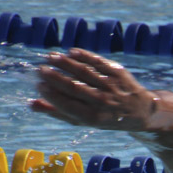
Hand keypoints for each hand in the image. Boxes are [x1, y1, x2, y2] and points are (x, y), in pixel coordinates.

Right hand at [31, 49, 160, 130]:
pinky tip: (70, 52)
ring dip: (65, 63)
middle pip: (74, 87)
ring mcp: (112, 86)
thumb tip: (32, 104)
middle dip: (55, 77)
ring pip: (84, 72)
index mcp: (94, 117)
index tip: (39, 85)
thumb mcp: (84, 120)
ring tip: (50, 57)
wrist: (141, 111)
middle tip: (40, 69)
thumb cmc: (105, 116)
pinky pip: (98, 62)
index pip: (68, 105)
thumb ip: (58, 112)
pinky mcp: (118, 72)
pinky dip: (84, 56)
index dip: (52, 95)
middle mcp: (104, 102)